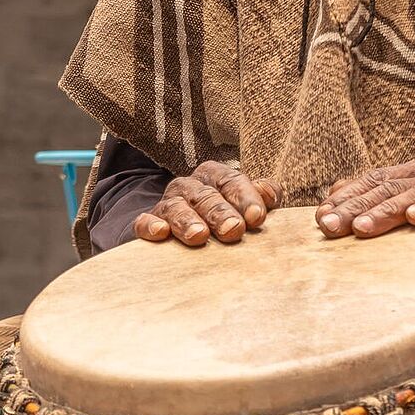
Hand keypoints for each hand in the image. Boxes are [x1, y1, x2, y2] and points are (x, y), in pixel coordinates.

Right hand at [135, 160, 279, 246]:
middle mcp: (191, 187)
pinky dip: (150, 224)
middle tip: (234, 230)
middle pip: (206, 195)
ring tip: (199, 236)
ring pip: (177, 207)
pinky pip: (144, 220)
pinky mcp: (147, 223)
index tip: (257, 217)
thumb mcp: (242, 207)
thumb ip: (259, 199)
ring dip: (188, 220)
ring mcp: (167, 204)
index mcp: (216, 178)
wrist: (177, 235)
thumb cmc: (221, 221)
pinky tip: (160, 232)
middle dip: (221, 213)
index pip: (232, 181)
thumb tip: (270, 194)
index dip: (246, 197)